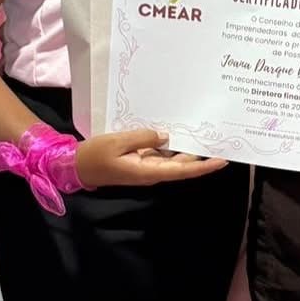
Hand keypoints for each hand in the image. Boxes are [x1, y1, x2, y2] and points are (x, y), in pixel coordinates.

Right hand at [75, 129, 227, 187]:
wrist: (77, 166)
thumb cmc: (95, 156)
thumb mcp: (117, 142)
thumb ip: (143, 137)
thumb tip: (166, 135)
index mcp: (148, 171)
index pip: (182, 171)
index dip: (203, 167)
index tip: (221, 160)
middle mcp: (152, 171)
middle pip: (182, 164)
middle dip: (201, 154)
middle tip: (219, 138)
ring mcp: (147, 166)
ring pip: (174, 158)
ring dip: (188, 147)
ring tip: (206, 131)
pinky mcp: (142, 159)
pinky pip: (162, 153)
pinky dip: (173, 143)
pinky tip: (180, 129)